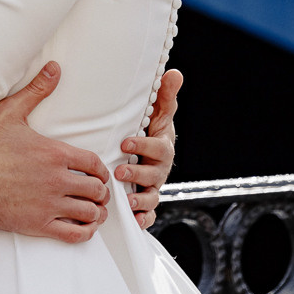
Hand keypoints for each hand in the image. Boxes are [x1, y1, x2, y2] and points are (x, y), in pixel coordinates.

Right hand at [0, 63, 110, 244]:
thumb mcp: (10, 111)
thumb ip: (36, 90)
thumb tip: (55, 68)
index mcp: (55, 153)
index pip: (94, 164)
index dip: (101, 170)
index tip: (99, 174)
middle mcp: (56, 180)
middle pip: (96, 190)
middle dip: (101, 192)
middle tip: (98, 193)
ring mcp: (48, 204)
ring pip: (89, 213)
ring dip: (97, 212)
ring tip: (95, 210)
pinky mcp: (37, 224)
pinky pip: (73, 234)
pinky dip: (85, 232)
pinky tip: (85, 227)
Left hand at [115, 68, 181, 230]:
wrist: (151, 153)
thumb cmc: (151, 130)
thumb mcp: (158, 113)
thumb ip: (165, 96)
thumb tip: (174, 73)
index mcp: (162, 148)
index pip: (158, 148)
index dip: (143, 146)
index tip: (126, 142)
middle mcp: (160, 169)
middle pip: (154, 175)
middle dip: (138, 175)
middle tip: (120, 172)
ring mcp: (154, 187)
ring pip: (151, 197)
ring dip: (140, 200)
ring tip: (126, 201)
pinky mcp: (147, 202)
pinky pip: (149, 214)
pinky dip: (143, 219)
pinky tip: (133, 221)